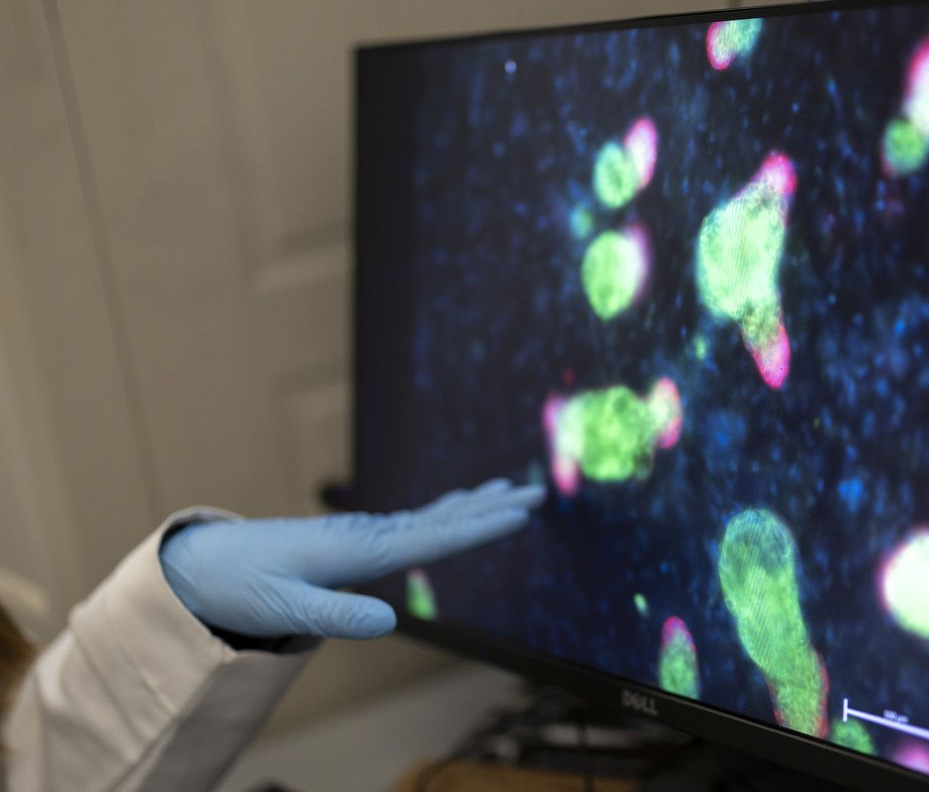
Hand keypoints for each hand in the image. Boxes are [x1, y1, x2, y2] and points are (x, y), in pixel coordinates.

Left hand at [159, 479, 544, 639]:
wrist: (207, 565)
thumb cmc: (243, 587)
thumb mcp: (284, 610)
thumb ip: (336, 616)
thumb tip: (391, 622)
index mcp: (359, 550)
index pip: (433, 537)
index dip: (480, 526)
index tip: (520, 511)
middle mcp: (368, 535)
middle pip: (441, 518)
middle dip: (490, 506)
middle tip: (536, 493)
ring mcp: (363, 534)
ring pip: (431, 515)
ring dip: (473, 504)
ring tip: (509, 490)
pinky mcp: (355, 540)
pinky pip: (412, 523)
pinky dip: (443, 512)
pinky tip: (453, 507)